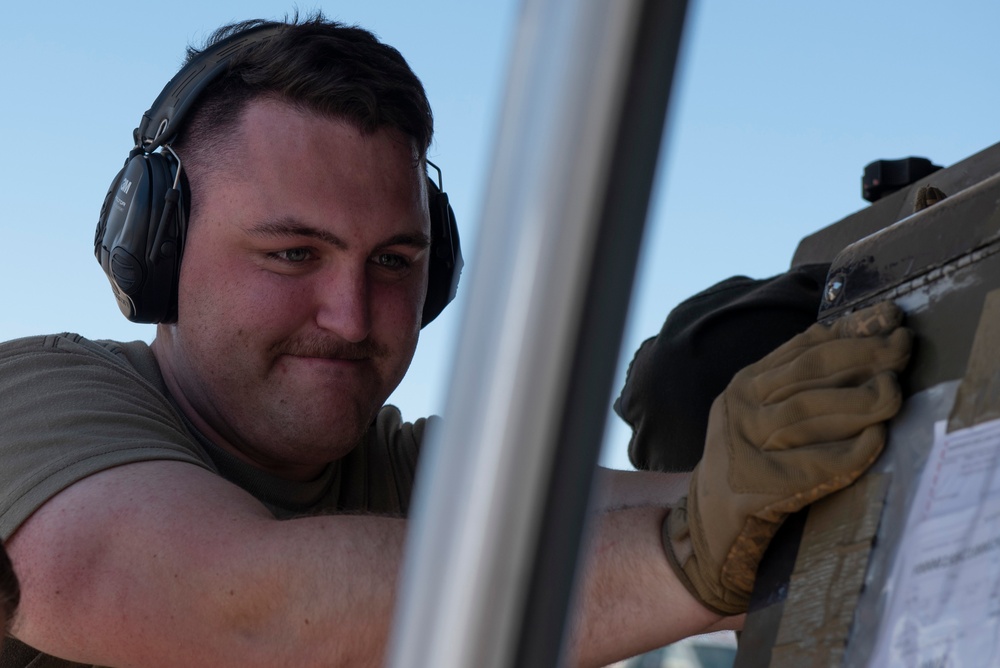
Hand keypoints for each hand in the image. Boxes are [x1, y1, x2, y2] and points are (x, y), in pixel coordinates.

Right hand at [663, 301, 911, 614]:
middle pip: (809, 372)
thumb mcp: (761, 409)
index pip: (803, 348)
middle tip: (902, 349)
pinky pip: (814, 462)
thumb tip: (860, 336)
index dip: (850, 331)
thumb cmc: (752, 460)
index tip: (890, 318)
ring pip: (808, 411)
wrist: (713, 521)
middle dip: (862, 356)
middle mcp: (742, 407)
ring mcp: (748, 445)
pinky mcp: (762, 485)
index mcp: (745, 384)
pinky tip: (875, 439)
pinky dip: (849, 450)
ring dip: (857, 399)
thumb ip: (796, 378)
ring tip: (892, 392)